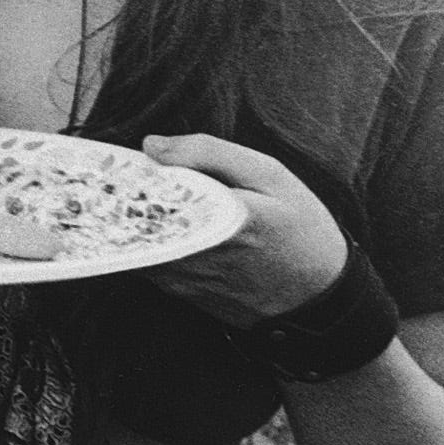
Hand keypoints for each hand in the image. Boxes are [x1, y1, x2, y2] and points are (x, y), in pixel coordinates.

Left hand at [140, 134, 348, 326]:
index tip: (122, 160)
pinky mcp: (182, 295)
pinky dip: (148, 242)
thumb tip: (153, 146)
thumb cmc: (301, 231)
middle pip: (132, 219)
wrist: (321, 298)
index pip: (148, 194)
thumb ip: (209, 153)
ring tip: (150, 199)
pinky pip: (149, 263)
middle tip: (129, 178)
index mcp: (219, 218)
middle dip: (125, 197)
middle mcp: (195, 255)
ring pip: (136, 243)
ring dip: (135, 221)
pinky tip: (166, 226)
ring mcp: (184, 280)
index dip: (129, 175)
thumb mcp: (269, 175)